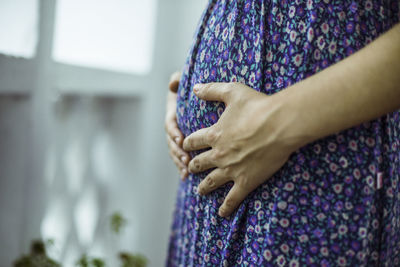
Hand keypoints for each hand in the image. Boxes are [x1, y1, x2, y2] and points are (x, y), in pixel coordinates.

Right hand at [165, 71, 189, 179]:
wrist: (202, 98)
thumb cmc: (193, 87)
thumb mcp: (184, 80)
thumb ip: (177, 79)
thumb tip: (172, 84)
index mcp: (173, 113)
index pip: (170, 124)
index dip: (174, 132)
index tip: (181, 139)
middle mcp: (174, 127)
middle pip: (171, 142)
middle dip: (177, 152)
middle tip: (186, 160)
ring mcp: (179, 138)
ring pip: (176, 152)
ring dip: (179, 162)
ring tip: (187, 170)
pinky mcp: (187, 146)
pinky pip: (182, 157)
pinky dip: (183, 167)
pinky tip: (186, 177)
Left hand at [183, 82, 297, 216]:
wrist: (280, 124)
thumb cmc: (258, 105)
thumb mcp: (232, 91)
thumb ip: (211, 89)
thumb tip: (195, 87)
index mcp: (213, 134)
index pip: (192, 141)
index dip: (187, 143)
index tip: (185, 146)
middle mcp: (218, 154)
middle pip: (198, 163)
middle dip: (193, 166)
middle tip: (191, 168)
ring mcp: (231, 170)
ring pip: (210, 182)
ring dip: (203, 187)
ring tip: (199, 191)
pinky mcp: (246, 181)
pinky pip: (232, 199)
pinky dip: (226, 207)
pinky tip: (221, 214)